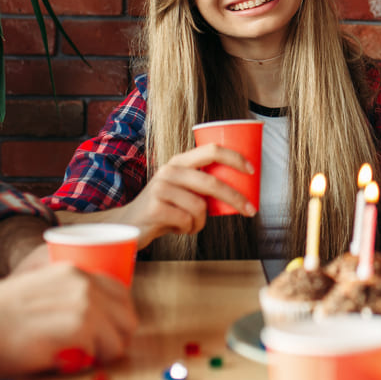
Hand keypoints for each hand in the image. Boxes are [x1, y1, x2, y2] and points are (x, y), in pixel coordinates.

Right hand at [0, 262, 137, 378]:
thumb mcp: (41, 288)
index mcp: (77, 272)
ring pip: (117, 341)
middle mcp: (86, 284)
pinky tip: (62, 361)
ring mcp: (86, 305)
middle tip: (98, 355)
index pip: (120, 293)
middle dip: (117, 340)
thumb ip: (68, 296)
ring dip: (100, 355)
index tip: (109, 333)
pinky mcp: (80, 328)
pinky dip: (84, 364)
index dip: (118, 318)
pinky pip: (99, 355)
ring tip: (74, 359)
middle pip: (127, 319)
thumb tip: (94, 320)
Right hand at [102, 143, 255, 246]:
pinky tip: (176, 228)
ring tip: (188, 224)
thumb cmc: (163, 208)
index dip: (235, 158)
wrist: (128, 224)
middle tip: (250, 211)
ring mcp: (160, 188)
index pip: (211, 150)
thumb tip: (241, 188)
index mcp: (179, 162)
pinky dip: (188, 229)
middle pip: (212, 182)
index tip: (253, 170)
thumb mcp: (182, 190)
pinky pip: (188, 221)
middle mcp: (169, 171)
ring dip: (200, 222)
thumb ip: (202, 185)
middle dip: (236, 198)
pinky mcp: (155, 207)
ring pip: (200, 208)